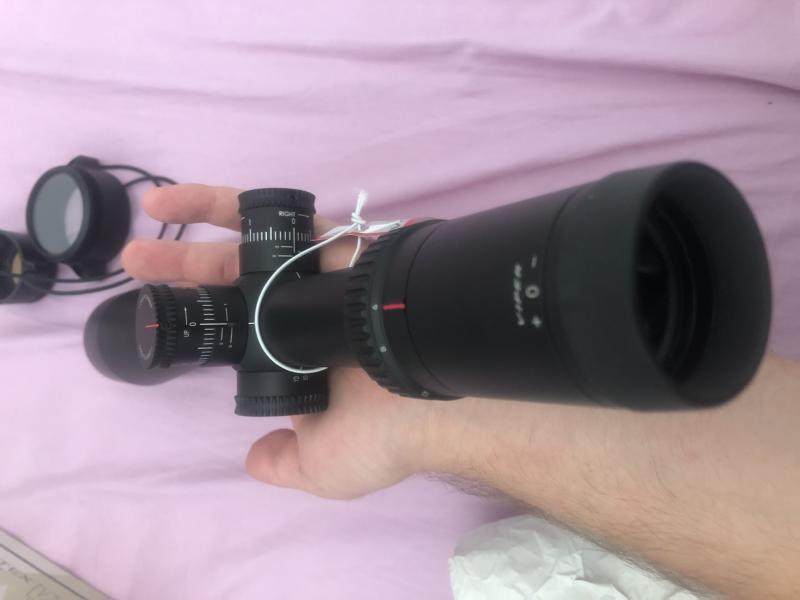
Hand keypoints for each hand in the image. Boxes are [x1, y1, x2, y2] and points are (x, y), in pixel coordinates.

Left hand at [122, 184, 436, 497]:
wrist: (429, 401)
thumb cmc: (380, 436)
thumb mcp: (321, 467)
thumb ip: (285, 463)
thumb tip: (254, 460)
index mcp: (294, 355)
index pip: (236, 329)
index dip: (200, 318)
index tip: (159, 313)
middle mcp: (301, 311)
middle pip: (233, 280)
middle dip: (184, 268)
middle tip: (135, 262)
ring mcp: (319, 276)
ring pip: (253, 241)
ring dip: (199, 222)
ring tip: (151, 208)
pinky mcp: (339, 245)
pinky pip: (285, 217)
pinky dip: (240, 203)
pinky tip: (191, 197)